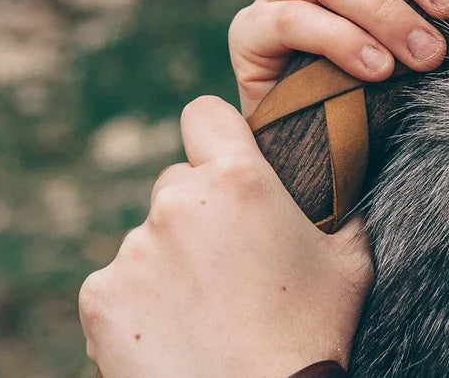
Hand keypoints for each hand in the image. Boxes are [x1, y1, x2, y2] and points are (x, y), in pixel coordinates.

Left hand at [79, 96, 371, 377]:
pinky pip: (114, 284)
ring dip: (166, 261)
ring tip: (200, 311)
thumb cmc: (312, 334)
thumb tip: (339, 180)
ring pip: (146, 238)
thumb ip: (336, 204)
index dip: (214, 135)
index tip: (224, 162)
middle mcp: (178, 202)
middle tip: (224, 261)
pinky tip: (169, 334)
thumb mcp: (349, 255)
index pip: (203, 114)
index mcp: (239, 179)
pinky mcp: (99, 298)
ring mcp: (132, 251)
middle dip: (196, 211)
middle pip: (175, 183)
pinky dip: (134, 305)